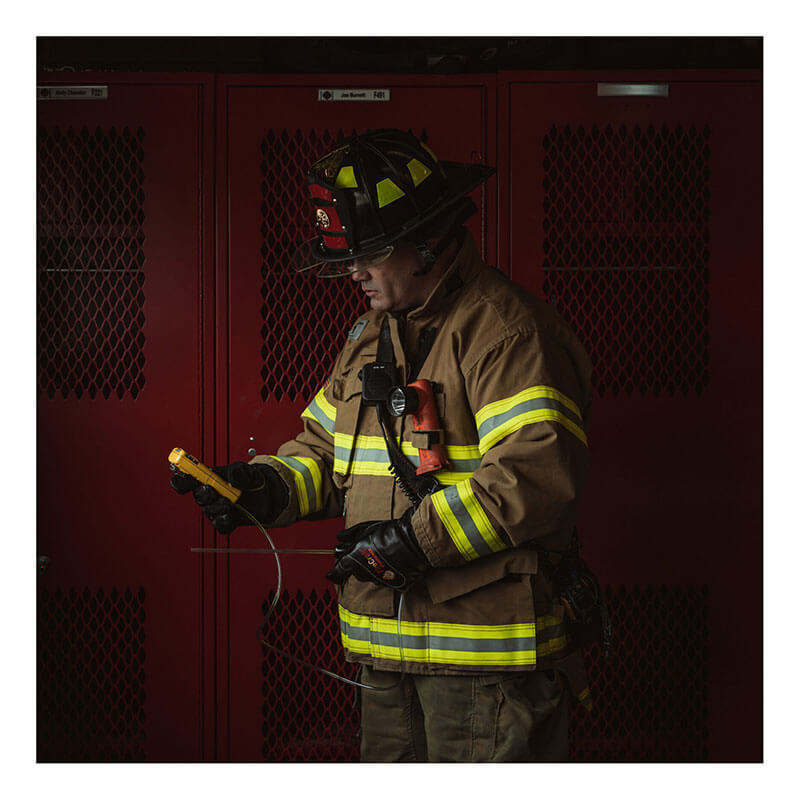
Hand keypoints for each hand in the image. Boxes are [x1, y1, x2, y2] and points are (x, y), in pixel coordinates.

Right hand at [170, 461, 285, 534]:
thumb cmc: (252, 481)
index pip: (189, 480)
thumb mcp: (247, 470)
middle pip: (198, 496)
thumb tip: (231, 476)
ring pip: (209, 511)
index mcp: (210, 479)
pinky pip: (220, 525)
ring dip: (217, 506)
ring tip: (228, 502)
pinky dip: (223, 521)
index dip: (182, 480)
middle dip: (204, 493)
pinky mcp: (226, 521)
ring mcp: (217, 509)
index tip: (181, 478)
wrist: (267, 496)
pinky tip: (229, 516)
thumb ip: (239, 470)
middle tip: (212, 489)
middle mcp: (211, 495)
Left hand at [326, 508, 427, 591]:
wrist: (413, 541)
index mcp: (354, 560)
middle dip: (356, 563)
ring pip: (371, 576)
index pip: (338, 571)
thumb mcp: (367, 528)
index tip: (329, 575)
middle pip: (355, 572)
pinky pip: (386, 580)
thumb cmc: (390, 533)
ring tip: (381, 553)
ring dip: (371, 568)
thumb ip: (351, 534)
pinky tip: (392, 561)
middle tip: (362, 551)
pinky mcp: (393, 585)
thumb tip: (340, 537)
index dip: (333, 574)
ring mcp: (379, 581)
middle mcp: (365, 573)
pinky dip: (386, 572)